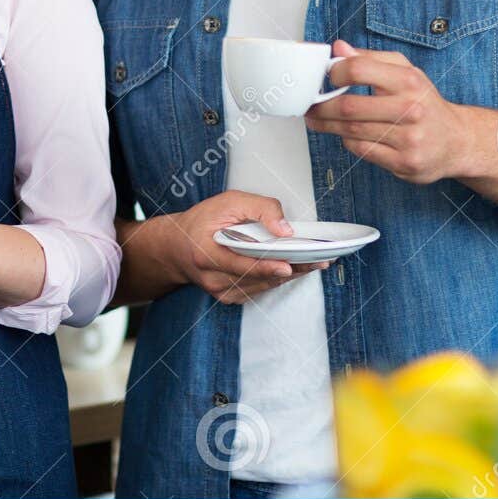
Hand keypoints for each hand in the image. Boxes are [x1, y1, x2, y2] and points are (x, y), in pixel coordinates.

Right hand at [150, 190, 328, 303]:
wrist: (177, 246)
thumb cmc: (203, 220)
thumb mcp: (229, 201)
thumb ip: (259, 209)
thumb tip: (285, 230)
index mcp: (204, 253)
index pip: (239, 263)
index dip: (265, 265)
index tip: (288, 265)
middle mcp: (212, 278)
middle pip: (258, 276)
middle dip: (291, 268)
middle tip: (320, 260)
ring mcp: (220, 292)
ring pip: (263, 285)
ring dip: (290, 274)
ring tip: (314, 262)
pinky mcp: (229, 297)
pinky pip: (260, 288)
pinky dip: (277, 277)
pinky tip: (294, 267)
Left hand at [305, 40, 472, 183]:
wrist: (457, 141)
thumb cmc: (425, 103)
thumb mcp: (406, 72)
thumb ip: (371, 59)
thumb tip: (339, 48)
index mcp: (409, 81)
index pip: (359, 70)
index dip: (335, 73)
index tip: (328, 77)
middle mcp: (411, 110)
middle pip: (349, 107)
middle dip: (321, 106)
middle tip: (310, 105)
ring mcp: (408, 139)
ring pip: (351, 131)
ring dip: (327, 125)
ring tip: (317, 119)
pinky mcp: (403, 162)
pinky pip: (362, 150)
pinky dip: (347, 141)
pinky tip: (344, 134)